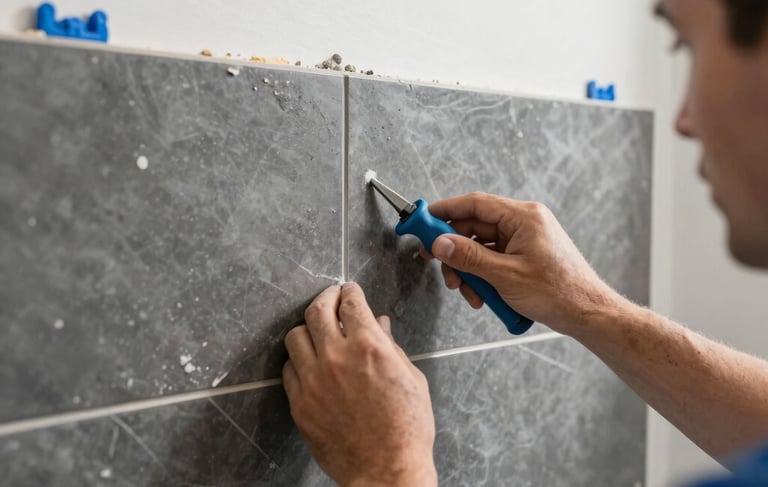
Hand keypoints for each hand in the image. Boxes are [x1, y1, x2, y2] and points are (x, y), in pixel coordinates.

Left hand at [282, 283, 437, 486]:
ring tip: (317, 332)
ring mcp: (314, 380)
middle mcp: (337, 357)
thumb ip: (390, 346)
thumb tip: (380, 324)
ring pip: (295, 336)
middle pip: (316, 311)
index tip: (349, 290)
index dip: (349, 291)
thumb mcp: (411, 378)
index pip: (351, 302)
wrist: (387, 470)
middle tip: (331, 300)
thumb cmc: (407, 427)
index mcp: (369, 346)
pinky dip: (298, 360)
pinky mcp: (300, 403)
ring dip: (308, 329)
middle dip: (325, 298)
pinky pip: (289, 369)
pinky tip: (310, 363)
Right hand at [423, 192, 620, 334]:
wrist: (588, 314)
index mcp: (524, 217)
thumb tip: (441, 243)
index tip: (423, 219)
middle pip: (475, 228)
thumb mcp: (505, 276)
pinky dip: (484, 277)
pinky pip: (493, 260)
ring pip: (481, 248)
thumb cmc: (560, 292)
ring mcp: (525, 240)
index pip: (475, 204)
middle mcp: (524, 223)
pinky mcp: (525, 256)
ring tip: (470, 293)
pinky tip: (484, 297)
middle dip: (456, 252)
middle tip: (440, 266)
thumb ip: (469, 257)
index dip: (445, 210)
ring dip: (469, 271)